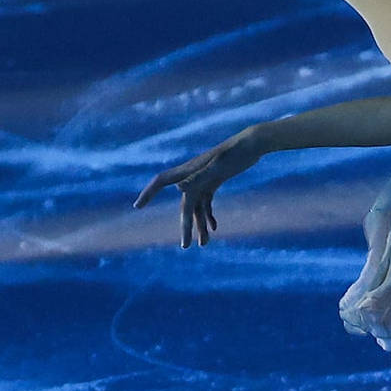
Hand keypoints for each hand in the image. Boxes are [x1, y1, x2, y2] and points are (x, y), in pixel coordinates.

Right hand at [132, 129, 262, 247]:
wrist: (253, 144)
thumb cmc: (235, 154)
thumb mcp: (218, 167)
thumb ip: (197, 178)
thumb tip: (177, 189)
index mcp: (188, 171)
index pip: (161, 182)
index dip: (148, 193)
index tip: (137, 206)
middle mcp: (192, 176)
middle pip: (185, 205)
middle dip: (185, 226)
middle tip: (186, 246)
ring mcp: (203, 179)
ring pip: (197, 206)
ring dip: (200, 225)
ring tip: (204, 244)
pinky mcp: (214, 180)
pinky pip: (206, 202)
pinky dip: (209, 215)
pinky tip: (214, 228)